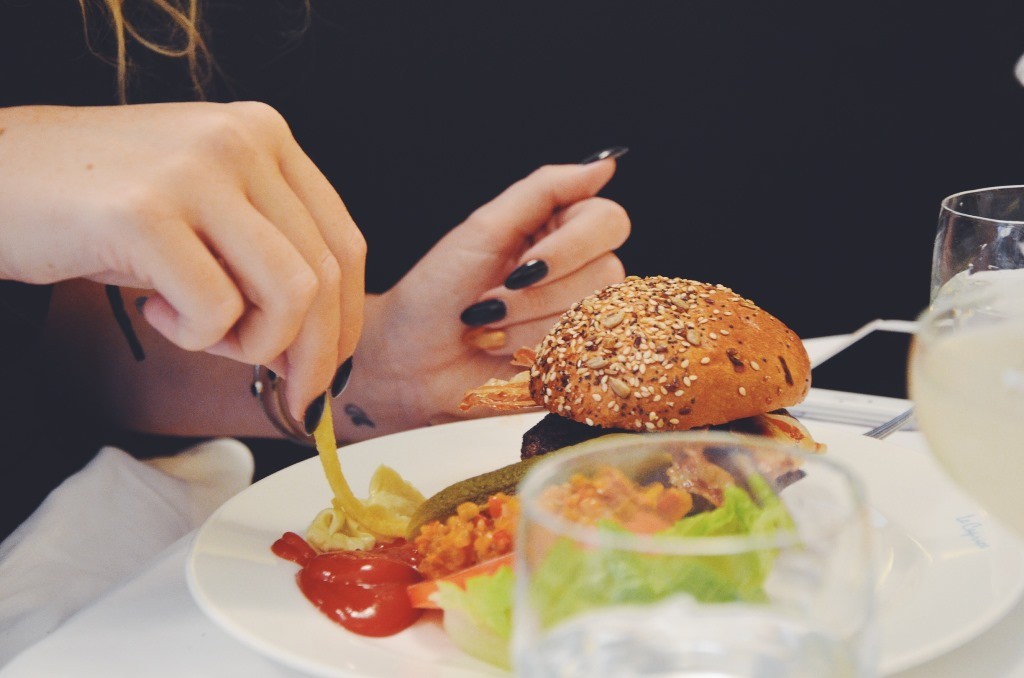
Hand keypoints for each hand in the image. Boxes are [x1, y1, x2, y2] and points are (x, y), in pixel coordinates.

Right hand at [0, 103, 363, 422]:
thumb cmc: (103, 208)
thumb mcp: (205, 209)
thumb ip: (267, 250)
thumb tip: (322, 342)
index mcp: (267, 133)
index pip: (344, 243)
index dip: (346, 321)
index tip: (326, 369)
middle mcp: (242, 140)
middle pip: (324, 276)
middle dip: (314, 355)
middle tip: (291, 395)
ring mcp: (195, 172)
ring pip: (288, 295)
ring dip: (254, 344)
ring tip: (200, 331)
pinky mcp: (145, 213)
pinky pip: (216, 311)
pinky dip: (195, 337)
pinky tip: (154, 308)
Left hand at [347, 157, 629, 434]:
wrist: (406, 356)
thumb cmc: (435, 291)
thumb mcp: (485, 228)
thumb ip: (545, 190)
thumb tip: (606, 162)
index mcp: (558, 230)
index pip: (609, 222)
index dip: (571, 247)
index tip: (523, 264)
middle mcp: (575, 272)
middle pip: (607, 272)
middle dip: (538, 292)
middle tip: (491, 299)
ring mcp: (575, 319)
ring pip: (591, 317)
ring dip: (526, 324)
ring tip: (488, 326)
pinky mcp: (569, 360)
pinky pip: (579, 354)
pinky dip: (529, 351)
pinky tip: (499, 350)